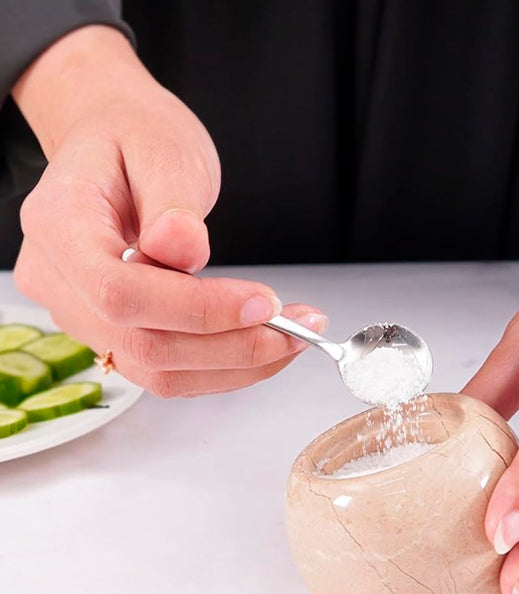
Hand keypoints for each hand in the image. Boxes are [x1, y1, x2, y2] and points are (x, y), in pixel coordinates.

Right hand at [12, 26, 324, 396]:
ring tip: (296, 336)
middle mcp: (59, 282)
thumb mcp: (163, 148)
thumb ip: (172, 202)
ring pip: (160, 372)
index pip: (121, 293)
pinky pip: (169, 371)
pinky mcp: (113, 335)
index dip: (198, 310)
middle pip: (145, 344)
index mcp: (59, 226)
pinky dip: (225, 366)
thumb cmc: (136, 137)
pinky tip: (266, 344)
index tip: (265, 303)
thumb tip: (184, 249)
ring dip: (238, 365)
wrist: (115, 145)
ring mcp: (82, 316)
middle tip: (300, 328)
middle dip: (234, 346)